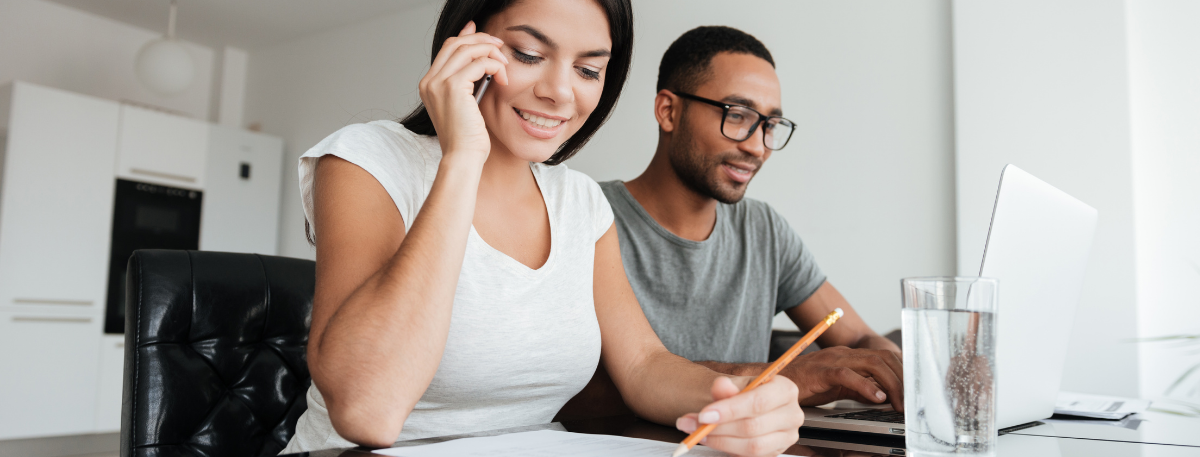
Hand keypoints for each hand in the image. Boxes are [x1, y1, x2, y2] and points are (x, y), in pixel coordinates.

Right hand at [417, 21, 509, 163]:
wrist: (462, 157)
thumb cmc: (467, 138)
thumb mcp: (465, 105)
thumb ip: (468, 83)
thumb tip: (480, 61)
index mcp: (429, 85)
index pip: (448, 49)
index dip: (467, 37)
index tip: (486, 37)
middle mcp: (429, 81)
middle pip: (456, 43)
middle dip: (481, 40)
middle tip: (500, 47)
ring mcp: (438, 83)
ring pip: (468, 49)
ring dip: (491, 53)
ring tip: (504, 65)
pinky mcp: (453, 87)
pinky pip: (479, 63)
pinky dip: (495, 66)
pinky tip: (503, 80)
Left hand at [675, 377, 802, 456]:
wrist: (750, 405)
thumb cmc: (746, 393)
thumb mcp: (736, 384)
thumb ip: (727, 386)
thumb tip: (721, 386)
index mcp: (786, 389)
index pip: (758, 402)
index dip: (729, 410)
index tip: (704, 414)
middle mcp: (792, 414)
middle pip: (753, 426)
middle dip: (718, 428)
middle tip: (693, 424)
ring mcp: (787, 436)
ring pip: (752, 446)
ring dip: (720, 441)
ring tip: (699, 432)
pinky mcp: (777, 451)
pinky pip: (751, 456)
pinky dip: (728, 449)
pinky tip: (713, 440)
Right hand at [781, 346, 903, 411]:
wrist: (772, 381)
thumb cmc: (802, 385)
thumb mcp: (837, 387)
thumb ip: (859, 389)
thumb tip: (882, 396)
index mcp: (848, 356)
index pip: (884, 357)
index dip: (902, 373)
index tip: (911, 392)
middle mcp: (843, 354)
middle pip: (883, 357)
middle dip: (901, 379)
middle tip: (909, 402)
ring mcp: (832, 360)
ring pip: (871, 363)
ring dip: (890, 383)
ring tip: (898, 403)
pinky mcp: (820, 371)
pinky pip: (847, 375)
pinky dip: (866, 386)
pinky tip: (877, 398)